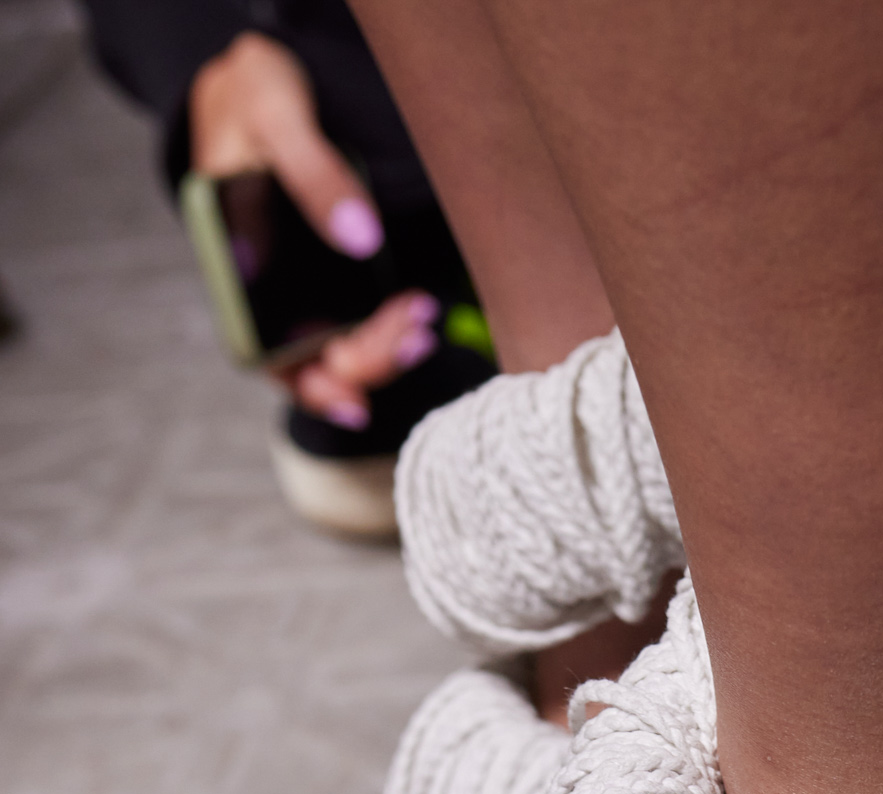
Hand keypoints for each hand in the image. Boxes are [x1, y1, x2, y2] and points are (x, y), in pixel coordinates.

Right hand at [189, 31, 438, 427]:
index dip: (314, 389)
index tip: (356, 400)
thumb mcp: (277, 119)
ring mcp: (296, 285)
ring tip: (422, 321)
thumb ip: (315, 175)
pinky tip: (418, 316)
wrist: (255, 75)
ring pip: (341, 347)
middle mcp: (264, 290)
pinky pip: (355, 321)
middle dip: (369, 359)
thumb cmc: (251, 94)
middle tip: (415, 327)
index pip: (271, 357)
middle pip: (316, 360)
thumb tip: (362, 239)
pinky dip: (387, 330)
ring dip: (385, 350)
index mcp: (233, 266)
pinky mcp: (326, 271)